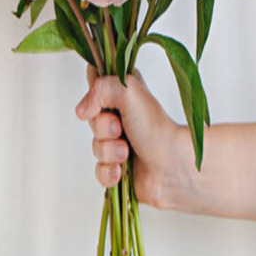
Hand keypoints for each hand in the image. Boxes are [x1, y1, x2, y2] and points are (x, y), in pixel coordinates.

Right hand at [75, 65, 185, 209]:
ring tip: (127, 152)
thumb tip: (82, 110)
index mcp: (124, 94)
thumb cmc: (156, 127)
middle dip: (103, 128)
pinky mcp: (119, 168)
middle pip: (91, 119)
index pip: (96, 83)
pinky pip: (99, 171)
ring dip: (109, 151)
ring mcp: (119, 143)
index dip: (95, 94)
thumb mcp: (129, 92)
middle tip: (121, 129)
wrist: (173, 166)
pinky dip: (109, 172)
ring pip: (95, 147)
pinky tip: (121, 170)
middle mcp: (120, 117)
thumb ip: (100, 88)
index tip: (104, 101)